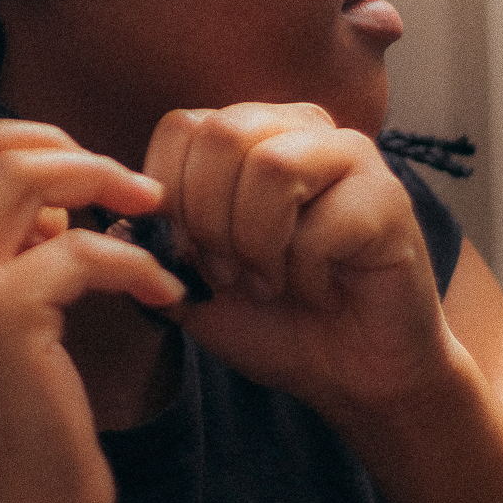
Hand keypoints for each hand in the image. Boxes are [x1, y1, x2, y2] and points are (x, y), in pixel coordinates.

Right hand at [0, 119, 177, 502]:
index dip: (13, 139)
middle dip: (54, 142)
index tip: (71, 167)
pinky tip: (166, 291)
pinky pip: (83, 248)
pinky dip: (137, 260)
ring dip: (100, 178)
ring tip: (148, 208)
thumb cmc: (13, 435)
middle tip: (115, 176)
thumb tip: (50, 197)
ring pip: (23, 176)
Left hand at [145, 104, 454, 422]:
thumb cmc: (273, 320)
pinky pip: (319, 224)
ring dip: (256, 243)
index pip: (182, 127)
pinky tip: (320, 289)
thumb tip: (113, 223)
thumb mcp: (193, 283)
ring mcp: (349, 155)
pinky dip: (304, 274)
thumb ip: (154, 246)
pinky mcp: (389, 197)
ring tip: (272, 280)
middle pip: (220, 134)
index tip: (190, 254)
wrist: (351, 375)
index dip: (171, 195)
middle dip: (209, 219)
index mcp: (248, 133)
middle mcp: (298, 126)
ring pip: (268, 166)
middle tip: (232, 272)